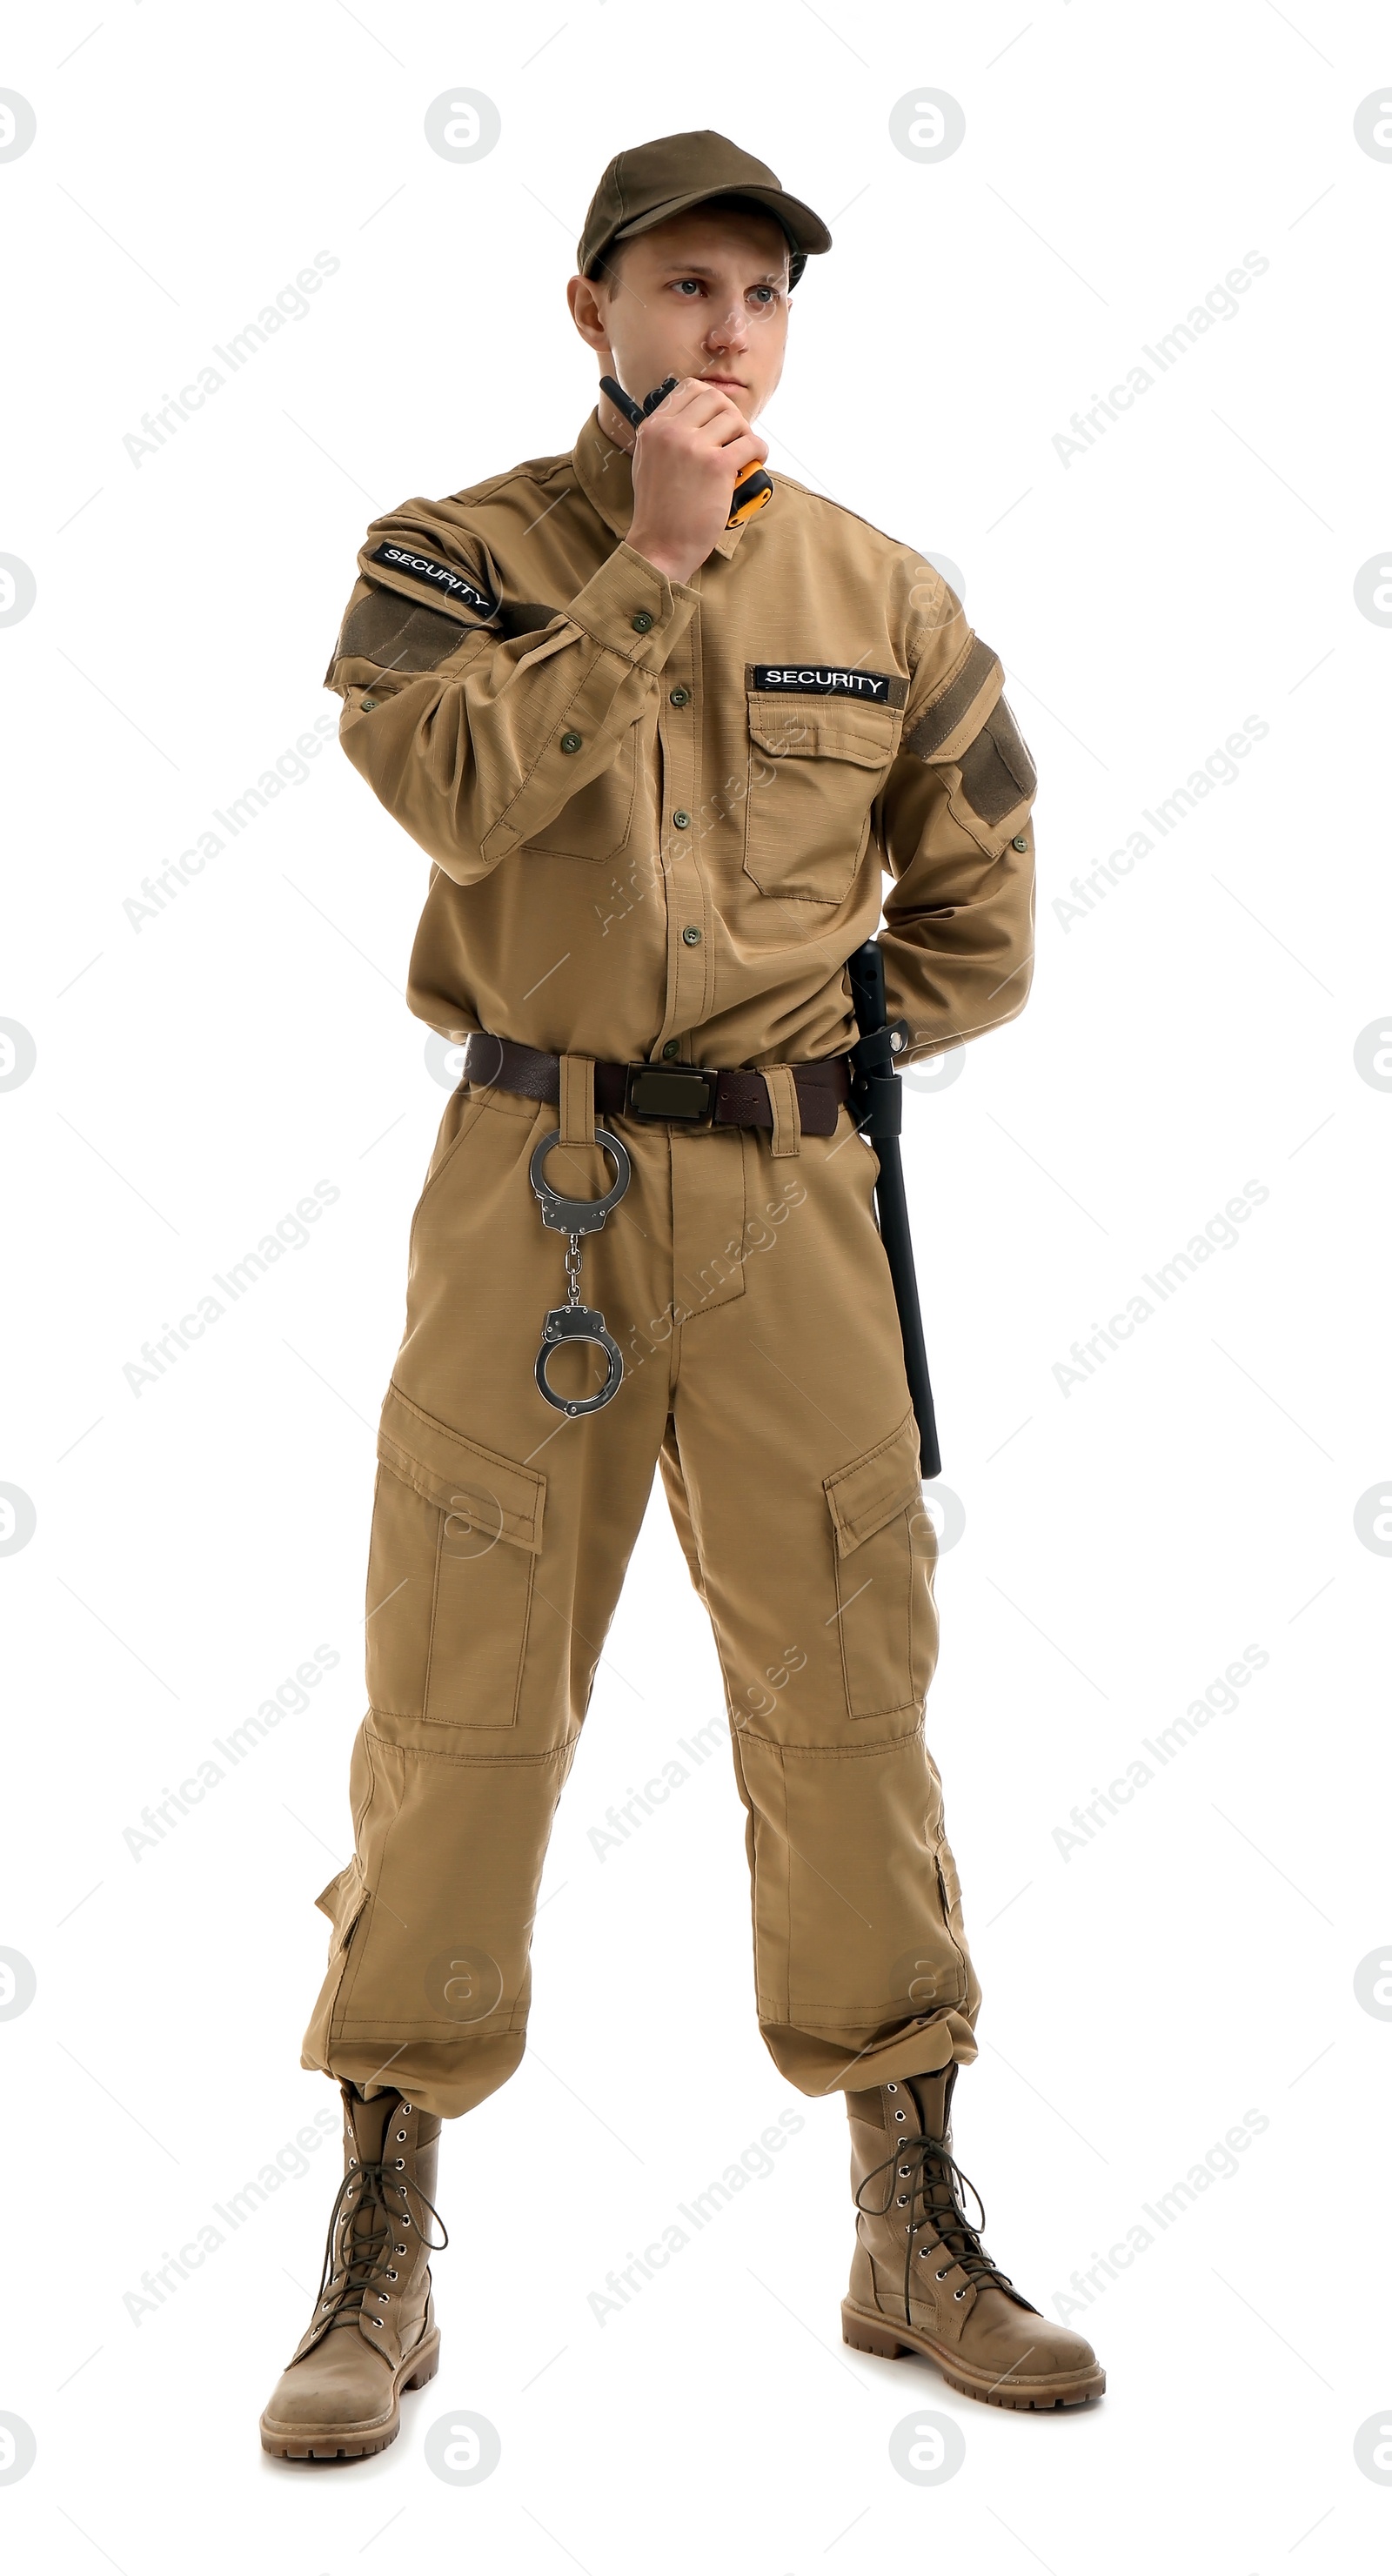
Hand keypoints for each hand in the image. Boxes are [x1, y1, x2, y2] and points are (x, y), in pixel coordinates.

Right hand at [622, 379, 769, 584]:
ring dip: (745, 435)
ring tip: (742, 456)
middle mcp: (671, 431)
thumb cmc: (658, 511)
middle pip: (715, 398)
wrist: (660, 546)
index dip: (711, 403)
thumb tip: (694, 418)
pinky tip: (754, 463)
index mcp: (653, 427)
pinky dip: (759, 452)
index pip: (690, 389)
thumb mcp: (648, 462)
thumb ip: (666, 436)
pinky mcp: (717, 467)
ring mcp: (693, 447)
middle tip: (734, 438)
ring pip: (735, 419)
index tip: (718, 422)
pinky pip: (751, 443)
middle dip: (731, 416)